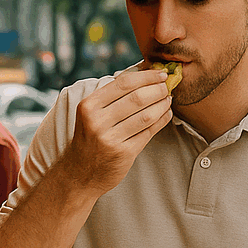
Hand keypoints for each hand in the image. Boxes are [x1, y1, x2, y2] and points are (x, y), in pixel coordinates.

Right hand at [62, 68, 171, 194]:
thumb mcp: (91, 114)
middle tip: (167, 87)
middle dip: (157, 90)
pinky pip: (149, 132)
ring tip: (168, 99)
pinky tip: (166, 113)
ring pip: (146, 115)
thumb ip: (113, 96)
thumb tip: (144, 74)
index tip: (161, 74)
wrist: (80, 173)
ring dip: (162, 104)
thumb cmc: (89, 138)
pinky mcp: (124, 153)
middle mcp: (98, 121)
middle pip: (137, 98)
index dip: (146, 76)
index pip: (123, 83)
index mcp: (89, 106)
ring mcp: (111, 139)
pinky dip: (162, 120)